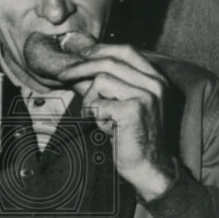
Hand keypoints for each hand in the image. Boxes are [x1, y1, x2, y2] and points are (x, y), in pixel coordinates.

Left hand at [57, 44, 176, 200]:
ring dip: (90, 100)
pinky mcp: (133, 110)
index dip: (100, 50)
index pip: (126, 51)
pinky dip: (94, 116)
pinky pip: (98, 103)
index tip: (80, 55)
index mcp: (156, 79)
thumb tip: (80, 69)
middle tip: (62, 75)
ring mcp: (146, 95)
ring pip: (101, 80)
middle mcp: (155, 84)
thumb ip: (106, 86)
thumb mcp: (122, 105)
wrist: (149, 167)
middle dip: (80, 67)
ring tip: (99, 118)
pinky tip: (106, 129)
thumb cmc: (133, 138)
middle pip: (109, 61)